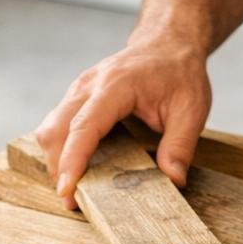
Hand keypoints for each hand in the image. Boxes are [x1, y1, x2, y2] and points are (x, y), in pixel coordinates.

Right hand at [35, 40, 211, 205]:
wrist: (168, 42)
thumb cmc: (179, 72)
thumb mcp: (192, 108)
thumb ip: (181, 145)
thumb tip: (174, 180)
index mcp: (116, 85)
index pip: (85, 126)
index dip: (72, 160)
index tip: (67, 189)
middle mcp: (89, 85)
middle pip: (56, 130)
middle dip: (58, 168)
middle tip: (73, 201)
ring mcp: (78, 89)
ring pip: (50, 129)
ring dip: (56, 161)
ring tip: (75, 188)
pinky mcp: (76, 97)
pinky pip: (57, 126)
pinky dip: (61, 150)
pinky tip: (77, 168)